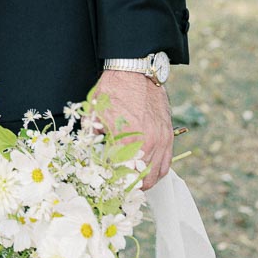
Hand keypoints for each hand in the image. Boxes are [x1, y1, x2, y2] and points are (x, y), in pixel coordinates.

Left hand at [91, 70, 172, 189]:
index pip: (121, 174)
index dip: (114, 184)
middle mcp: (147, 142)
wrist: (135, 70)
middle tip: (119, 187)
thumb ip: (91, 136)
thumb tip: (89, 154)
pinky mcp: (168, 135)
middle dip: (129, 187)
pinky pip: (166, 163)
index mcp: (126, 138)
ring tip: (132, 183)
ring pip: (156, 175)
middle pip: (141, 180)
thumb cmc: (113, 89)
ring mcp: (161, 140)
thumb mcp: (94, 112)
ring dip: (144, 182)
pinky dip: (157, 172)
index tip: (107, 186)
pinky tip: (146, 171)